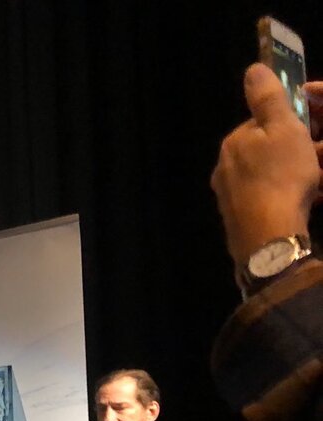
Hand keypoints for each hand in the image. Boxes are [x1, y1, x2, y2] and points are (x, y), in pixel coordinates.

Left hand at [211, 64, 322, 270]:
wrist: (269, 236)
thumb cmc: (282, 176)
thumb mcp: (283, 128)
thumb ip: (268, 98)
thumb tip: (253, 68)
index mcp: (234, 144)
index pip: (266, 123)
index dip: (296, 123)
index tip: (318, 129)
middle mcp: (225, 169)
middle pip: (269, 152)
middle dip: (299, 150)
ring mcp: (230, 197)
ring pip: (272, 177)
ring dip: (300, 174)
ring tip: (321, 178)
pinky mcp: (240, 221)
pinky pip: (270, 200)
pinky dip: (290, 196)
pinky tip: (309, 200)